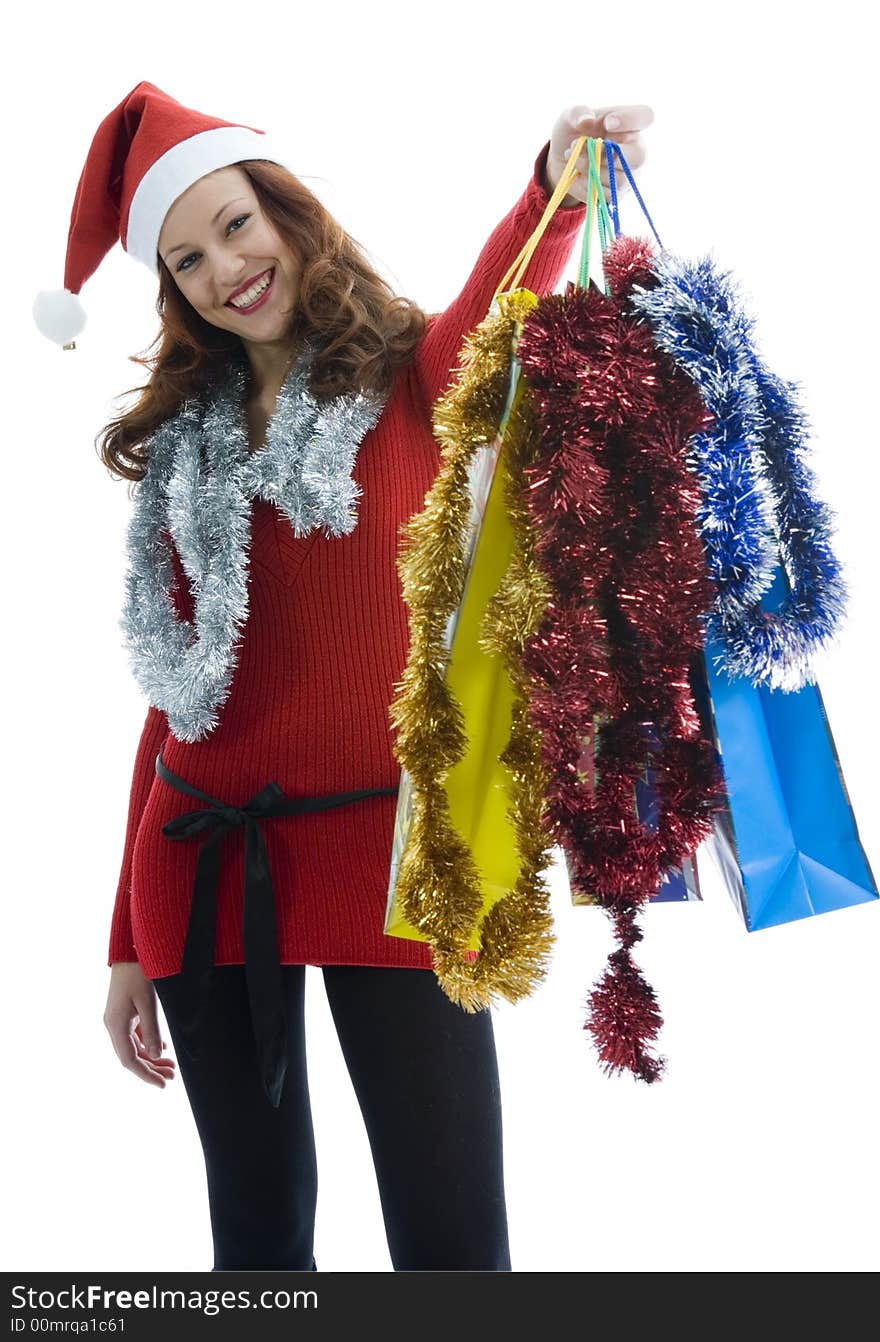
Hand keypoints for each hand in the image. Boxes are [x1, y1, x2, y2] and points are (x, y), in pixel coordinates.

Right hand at [104, 961, 176, 1089]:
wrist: (130, 950)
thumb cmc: (138, 973)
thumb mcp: (148, 1002)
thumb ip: (151, 1030)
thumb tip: (154, 1056)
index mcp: (115, 1024)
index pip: (129, 1060)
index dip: (146, 1075)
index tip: (162, 1084)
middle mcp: (113, 1025)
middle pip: (132, 1056)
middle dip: (151, 1068)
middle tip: (172, 1076)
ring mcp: (118, 1019)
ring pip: (134, 1047)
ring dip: (151, 1058)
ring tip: (171, 1066)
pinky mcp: (125, 1013)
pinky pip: (135, 1035)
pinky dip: (148, 1044)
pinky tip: (162, 1050)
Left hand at [544, 104, 653, 207]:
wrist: (562, 160)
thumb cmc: (573, 132)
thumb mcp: (570, 117)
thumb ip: (578, 113)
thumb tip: (586, 120)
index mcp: (629, 124)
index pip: (646, 116)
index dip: (629, 120)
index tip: (607, 123)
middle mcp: (635, 149)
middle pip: (639, 157)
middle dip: (606, 155)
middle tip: (581, 145)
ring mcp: (629, 174)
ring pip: (619, 180)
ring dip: (592, 170)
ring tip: (574, 159)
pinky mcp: (617, 194)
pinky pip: (607, 195)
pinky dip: (587, 186)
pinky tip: (576, 176)